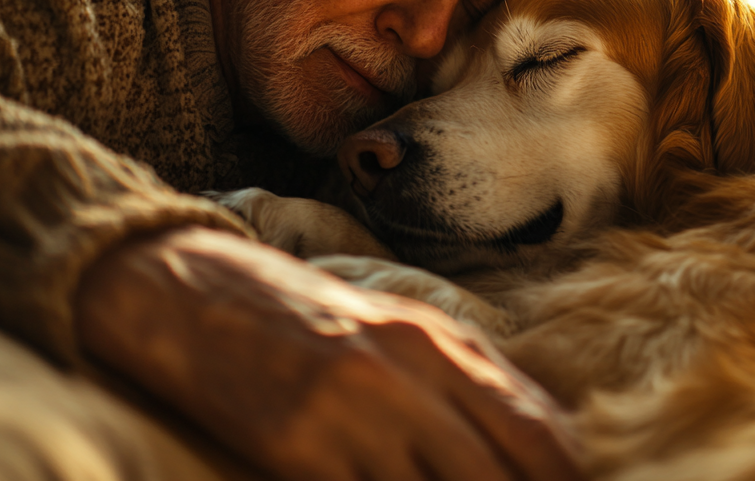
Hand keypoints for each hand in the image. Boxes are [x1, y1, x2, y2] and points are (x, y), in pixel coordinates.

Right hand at [76, 226, 583, 480]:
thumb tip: (547, 437)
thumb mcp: (399, 327)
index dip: (565, 477)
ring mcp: (352, 413)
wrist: (190, 291)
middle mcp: (407, 373)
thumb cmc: (305, 316)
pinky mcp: (297, 449)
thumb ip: (471, 376)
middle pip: (497, 473)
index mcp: (441, 341)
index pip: (536, 428)